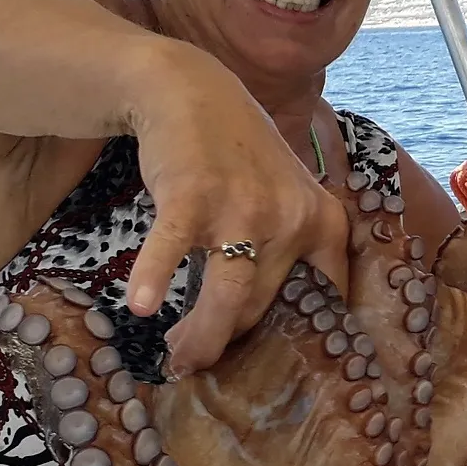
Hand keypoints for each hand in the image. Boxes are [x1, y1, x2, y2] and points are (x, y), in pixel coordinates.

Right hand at [123, 52, 351, 374]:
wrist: (193, 91)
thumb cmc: (240, 156)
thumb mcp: (288, 196)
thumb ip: (290, 251)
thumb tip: (269, 326)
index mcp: (323, 221)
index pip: (326, 298)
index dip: (300, 343)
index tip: (280, 374)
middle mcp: (292, 218)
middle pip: (263, 306)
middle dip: (229, 343)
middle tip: (199, 362)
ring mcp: (243, 206)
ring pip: (228, 295)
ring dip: (202, 336)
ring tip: (179, 359)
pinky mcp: (194, 195)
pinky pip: (174, 248)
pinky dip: (155, 277)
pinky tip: (140, 306)